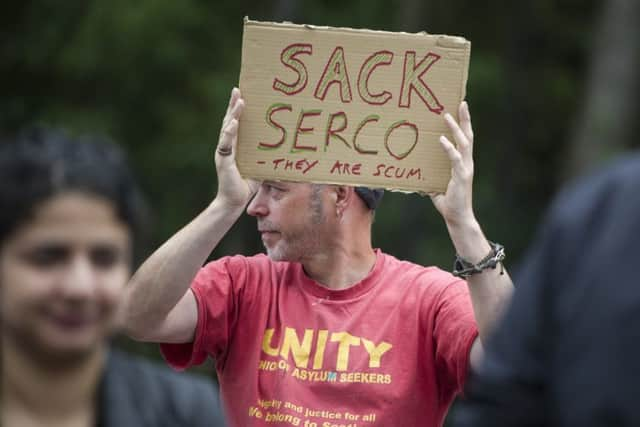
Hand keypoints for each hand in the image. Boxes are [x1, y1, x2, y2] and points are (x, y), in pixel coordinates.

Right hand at [214, 87, 258, 207]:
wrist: (234, 202)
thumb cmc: (247, 184)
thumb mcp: (261, 166)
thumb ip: (268, 158)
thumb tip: (286, 154)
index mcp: (236, 146)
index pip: (237, 123)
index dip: (238, 109)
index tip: (244, 94)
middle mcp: (228, 146)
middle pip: (229, 121)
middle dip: (233, 105)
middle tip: (238, 89)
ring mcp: (224, 152)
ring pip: (227, 129)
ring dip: (233, 114)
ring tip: (239, 101)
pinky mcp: (223, 161)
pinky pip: (226, 145)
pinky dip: (229, 133)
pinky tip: (234, 123)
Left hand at [430, 101, 475, 226]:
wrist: (458, 218)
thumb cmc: (448, 203)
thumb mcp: (435, 187)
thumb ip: (428, 179)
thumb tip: (415, 178)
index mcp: (462, 162)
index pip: (464, 139)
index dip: (463, 124)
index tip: (460, 108)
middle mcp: (466, 162)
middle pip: (468, 136)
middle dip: (465, 119)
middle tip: (461, 102)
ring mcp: (465, 168)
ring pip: (463, 143)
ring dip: (456, 128)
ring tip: (447, 116)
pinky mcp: (461, 176)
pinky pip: (455, 159)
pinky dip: (449, 148)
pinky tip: (441, 139)